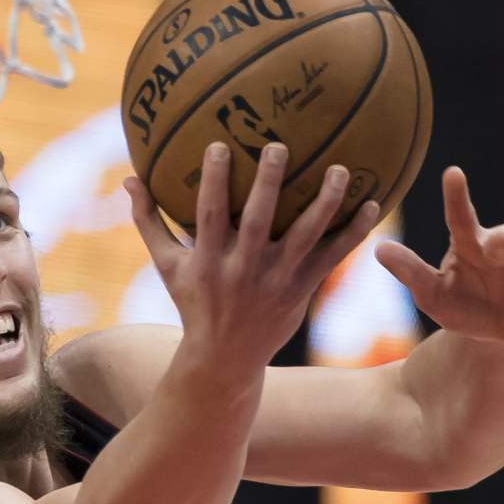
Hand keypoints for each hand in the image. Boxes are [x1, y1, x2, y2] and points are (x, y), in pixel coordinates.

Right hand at [125, 143, 378, 373]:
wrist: (225, 357)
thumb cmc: (194, 302)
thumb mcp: (167, 266)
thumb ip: (149, 222)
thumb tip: (129, 179)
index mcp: (209, 261)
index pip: (209, 216)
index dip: (214, 183)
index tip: (219, 145)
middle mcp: (244, 270)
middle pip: (259, 223)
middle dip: (268, 184)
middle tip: (279, 146)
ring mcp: (277, 281)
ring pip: (304, 238)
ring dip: (324, 204)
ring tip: (341, 169)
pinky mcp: (302, 290)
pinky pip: (332, 258)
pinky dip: (353, 233)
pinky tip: (373, 205)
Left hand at [375, 166, 503, 346]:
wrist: (493, 337)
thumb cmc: (459, 307)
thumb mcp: (431, 294)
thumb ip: (409, 271)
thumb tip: (377, 249)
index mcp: (468, 247)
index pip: (460, 217)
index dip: (456, 196)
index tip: (452, 172)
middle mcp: (500, 250)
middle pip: (501, 237)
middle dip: (500, 241)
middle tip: (495, 248)